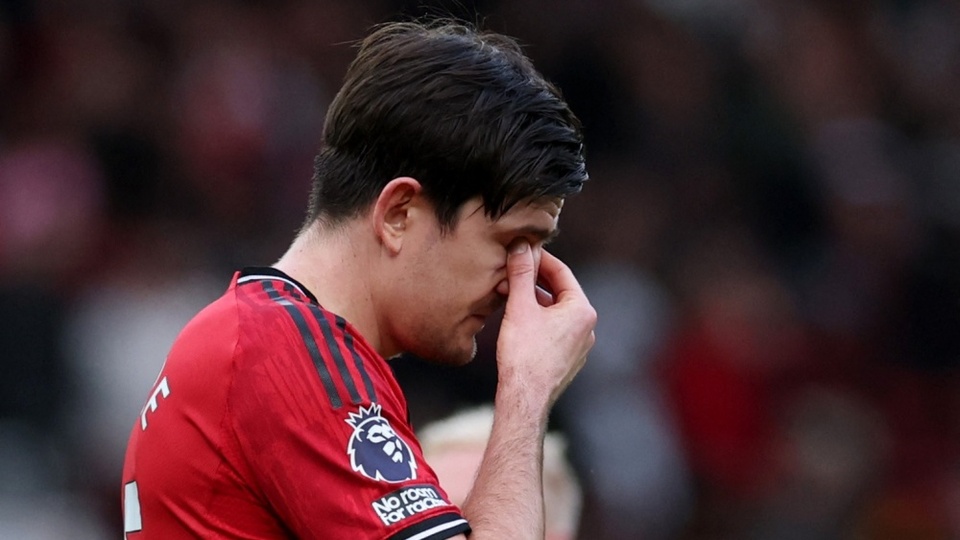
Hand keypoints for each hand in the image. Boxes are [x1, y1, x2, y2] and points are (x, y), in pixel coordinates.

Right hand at [496, 240, 595, 406]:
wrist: (524, 398)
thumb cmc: (523, 354)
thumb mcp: (520, 306)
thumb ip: (521, 273)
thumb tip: (521, 245)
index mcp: (582, 311)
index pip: (561, 273)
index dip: (539, 259)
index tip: (521, 250)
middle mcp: (587, 328)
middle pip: (558, 292)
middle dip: (532, 281)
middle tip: (509, 272)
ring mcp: (579, 346)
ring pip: (554, 313)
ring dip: (532, 301)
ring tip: (506, 295)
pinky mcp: (567, 360)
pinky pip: (553, 331)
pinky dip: (536, 320)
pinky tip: (515, 319)